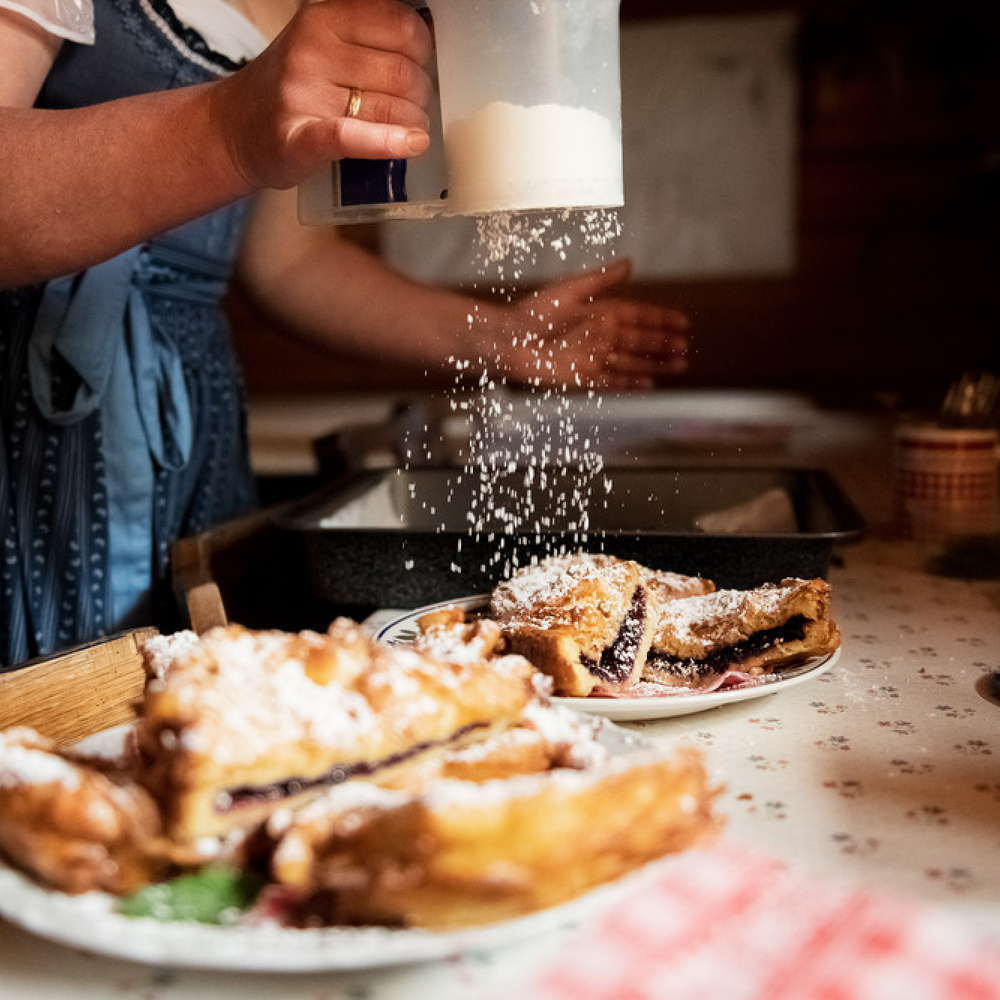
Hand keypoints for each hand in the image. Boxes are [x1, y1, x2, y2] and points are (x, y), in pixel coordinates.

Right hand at [210, 0, 432, 190]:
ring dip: (412, 124)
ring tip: (407, 130)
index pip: (400, 25)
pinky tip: (409, 145)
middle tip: (413, 107)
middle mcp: (311, 51)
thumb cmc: (293, 88)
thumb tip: (428, 33)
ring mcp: (302, 95)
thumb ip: (369, 35)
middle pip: (401, 72)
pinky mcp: (299, 139)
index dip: (423, 50)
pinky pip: (351, 136)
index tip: (420, 66)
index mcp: (323, 19)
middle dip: (420, 94)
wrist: (237, 129)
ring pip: (389, 108)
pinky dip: (386, 142)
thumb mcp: (325, 42)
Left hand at [474, 260, 689, 389]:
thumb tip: (630, 263)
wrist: (509, 342)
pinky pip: (612, 382)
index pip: (637, 315)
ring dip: (654, 364)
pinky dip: (631, 384)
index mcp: (598, 312)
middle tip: (686, 347)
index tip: (682, 323)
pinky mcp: (582, 378)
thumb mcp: (569, 290)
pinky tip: (650, 384)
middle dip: (663, 344)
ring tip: (679, 366)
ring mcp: (592, 358)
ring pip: (631, 363)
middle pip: (639, 341)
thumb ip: (601, 280)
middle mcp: (598, 336)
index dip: (660, 319)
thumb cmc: (533, 314)